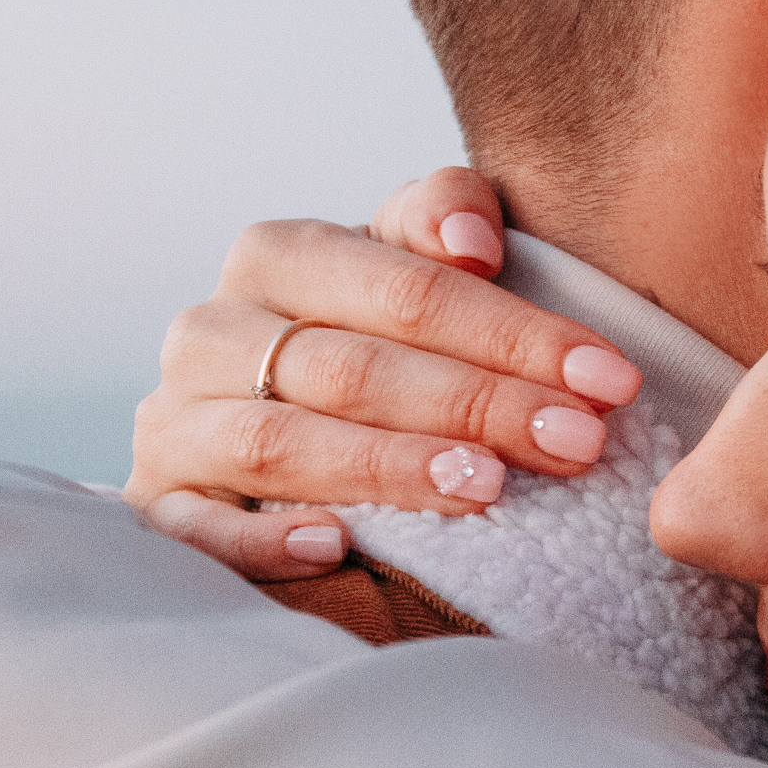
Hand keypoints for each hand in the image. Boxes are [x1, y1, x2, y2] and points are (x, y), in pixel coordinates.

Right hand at [129, 168, 644, 579]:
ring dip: (389, 467)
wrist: (281, 429)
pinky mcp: (158, 507)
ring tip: (485, 488)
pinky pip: (192, 530)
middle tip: (577, 442)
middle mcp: (211, 331)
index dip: (514, 331)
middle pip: (353, 366)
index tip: (609, 380)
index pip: (405, 288)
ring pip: (279, 441)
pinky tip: (337, 548)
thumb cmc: (378, 347)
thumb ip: (444, 219)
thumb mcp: (415, 274)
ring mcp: (176, 421)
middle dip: (477, 403)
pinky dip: (260, 540)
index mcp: (277, 255)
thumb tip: (474, 238)